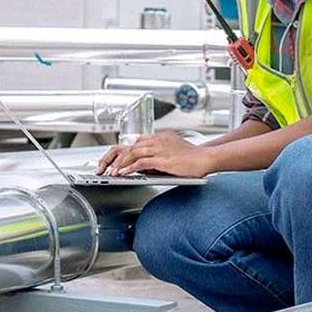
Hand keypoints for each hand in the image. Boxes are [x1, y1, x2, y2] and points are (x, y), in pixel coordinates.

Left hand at [96, 131, 215, 178]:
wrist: (206, 158)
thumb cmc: (192, 157)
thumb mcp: (172, 151)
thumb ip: (157, 154)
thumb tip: (142, 164)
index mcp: (159, 137)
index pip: (134, 142)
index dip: (121, 152)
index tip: (112, 161)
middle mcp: (157, 140)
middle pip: (129, 146)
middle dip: (114, 158)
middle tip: (105, 167)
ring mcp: (159, 148)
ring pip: (132, 153)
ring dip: (119, 164)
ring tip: (111, 173)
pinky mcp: (163, 159)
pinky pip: (140, 162)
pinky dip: (129, 168)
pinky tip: (123, 174)